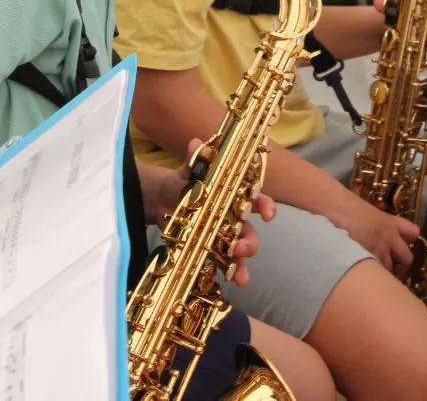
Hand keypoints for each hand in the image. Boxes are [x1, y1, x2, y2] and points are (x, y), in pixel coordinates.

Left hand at [149, 143, 276, 285]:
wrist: (159, 199)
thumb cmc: (181, 182)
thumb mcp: (187, 171)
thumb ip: (195, 161)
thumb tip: (195, 143)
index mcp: (233, 195)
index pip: (256, 200)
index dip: (266, 207)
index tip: (267, 215)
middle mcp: (232, 217)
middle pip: (250, 232)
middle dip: (250, 242)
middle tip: (239, 247)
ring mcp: (221, 236)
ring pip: (239, 252)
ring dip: (242, 264)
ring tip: (240, 278)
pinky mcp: (208, 249)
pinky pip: (221, 263)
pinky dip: (227, 273)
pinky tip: (228, 282)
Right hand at [332, 195, 418, 273]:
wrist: (334, 207)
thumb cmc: (346, 206)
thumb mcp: (368, 214)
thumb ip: (377, 226)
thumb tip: (376, 238)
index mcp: (390, 222)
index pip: (413, 232)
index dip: (409, 241)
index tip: (401, 247)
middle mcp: (390, 237)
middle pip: (407, 257)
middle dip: (401, 267)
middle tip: (393, 272)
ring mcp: (380, 250)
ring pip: (390, 270)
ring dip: (385, 275)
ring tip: (375, 278)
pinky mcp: (367, 259)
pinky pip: (375, 275)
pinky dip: (371, 278)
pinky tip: (362, 278)